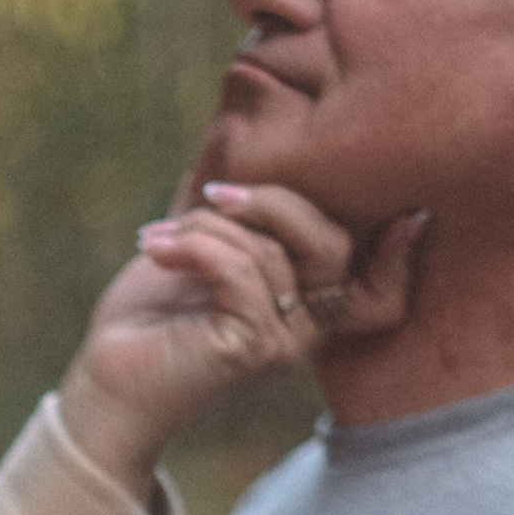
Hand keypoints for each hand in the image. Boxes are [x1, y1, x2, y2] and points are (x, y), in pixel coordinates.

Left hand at [57, 184, 426, 481]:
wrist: (106, 377)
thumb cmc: (149, 315)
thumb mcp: (197, 245)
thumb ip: (230, 207)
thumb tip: (233, 137)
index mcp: (306, 302)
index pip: (380, 284)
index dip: (401, 252)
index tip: (407, 213)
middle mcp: (306, 328)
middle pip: (332, 243)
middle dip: (273, 202)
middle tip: (211, 195)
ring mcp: (283, 343)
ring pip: (272, 251)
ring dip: (207, 228)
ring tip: (159, 238)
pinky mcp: (249, 349)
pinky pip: (241, 270)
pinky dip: (195, 246)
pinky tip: (155, 249)